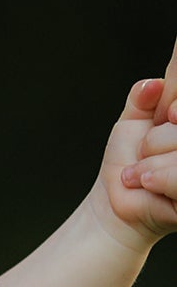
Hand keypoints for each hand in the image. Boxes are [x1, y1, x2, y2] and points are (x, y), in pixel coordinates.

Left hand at [92, 36, 176, 245]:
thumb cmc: (127, 161)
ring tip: (141, 175)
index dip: (170, 110)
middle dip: (152, 142)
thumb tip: (152, 85)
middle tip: (142, 157)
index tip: (159, 119)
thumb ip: (142, 96)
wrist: (116, 200)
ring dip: (150, 163)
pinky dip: (157, 178)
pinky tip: (147, 184)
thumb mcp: (133, 121)